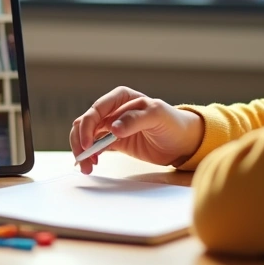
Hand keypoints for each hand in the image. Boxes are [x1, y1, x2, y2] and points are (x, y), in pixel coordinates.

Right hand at [69, 86, 202, 174]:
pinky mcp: (113, 141)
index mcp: (121, 98)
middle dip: (80, 141)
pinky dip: (89, 155)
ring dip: (82, 150)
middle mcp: (112, 110)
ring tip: (87, 166)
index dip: (88, 126)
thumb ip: (135, 119)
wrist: (182, 142)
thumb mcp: (157, 116)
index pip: (96, 110)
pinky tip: (91, 165)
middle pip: (85, 122)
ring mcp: (111, 126)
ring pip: (85, 135)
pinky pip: (94, 147)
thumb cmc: (173, 123)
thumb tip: (113, 128)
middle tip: (84, 160)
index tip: (88, 144)